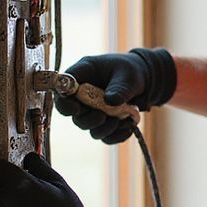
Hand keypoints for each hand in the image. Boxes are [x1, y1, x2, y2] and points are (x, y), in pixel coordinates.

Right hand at [54, 47, 175, 143]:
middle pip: (73, 114)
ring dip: (104, 129)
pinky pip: (104, 136)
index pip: (62, 89)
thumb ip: (119, 87)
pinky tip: (128, 127)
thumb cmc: (130, 70)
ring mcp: (91, 110)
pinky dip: (116, 136)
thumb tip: (110, 101)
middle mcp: (82, 94)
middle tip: (103, 116)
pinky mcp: (103, 123)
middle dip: (87, 120)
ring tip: (122, 120)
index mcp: (82, 74)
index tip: (76, 109)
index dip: (64, 102)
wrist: (145, 80)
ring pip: (88, 127)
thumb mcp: (127, 75)